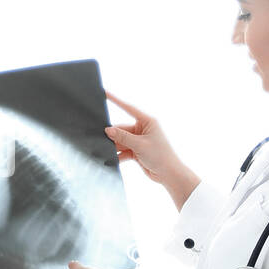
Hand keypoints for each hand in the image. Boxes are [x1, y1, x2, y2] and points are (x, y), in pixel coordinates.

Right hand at [104, 91, 199, 207]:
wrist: (169, 174)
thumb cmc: (160, 156)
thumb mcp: (140, 145)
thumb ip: (122, 137)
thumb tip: (107, 130)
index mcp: (147, 122)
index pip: (128, 108)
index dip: (116, 100)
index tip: (105, 93)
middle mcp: (143, 129)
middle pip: (122, 129)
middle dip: (112, 135)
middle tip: (98, 137)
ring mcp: (139, 140)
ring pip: (121, 141)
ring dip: (113, 146)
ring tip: (103, 150)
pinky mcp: (136, 151)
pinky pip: (123, 150)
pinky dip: (117, 155)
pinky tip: (110, 159)